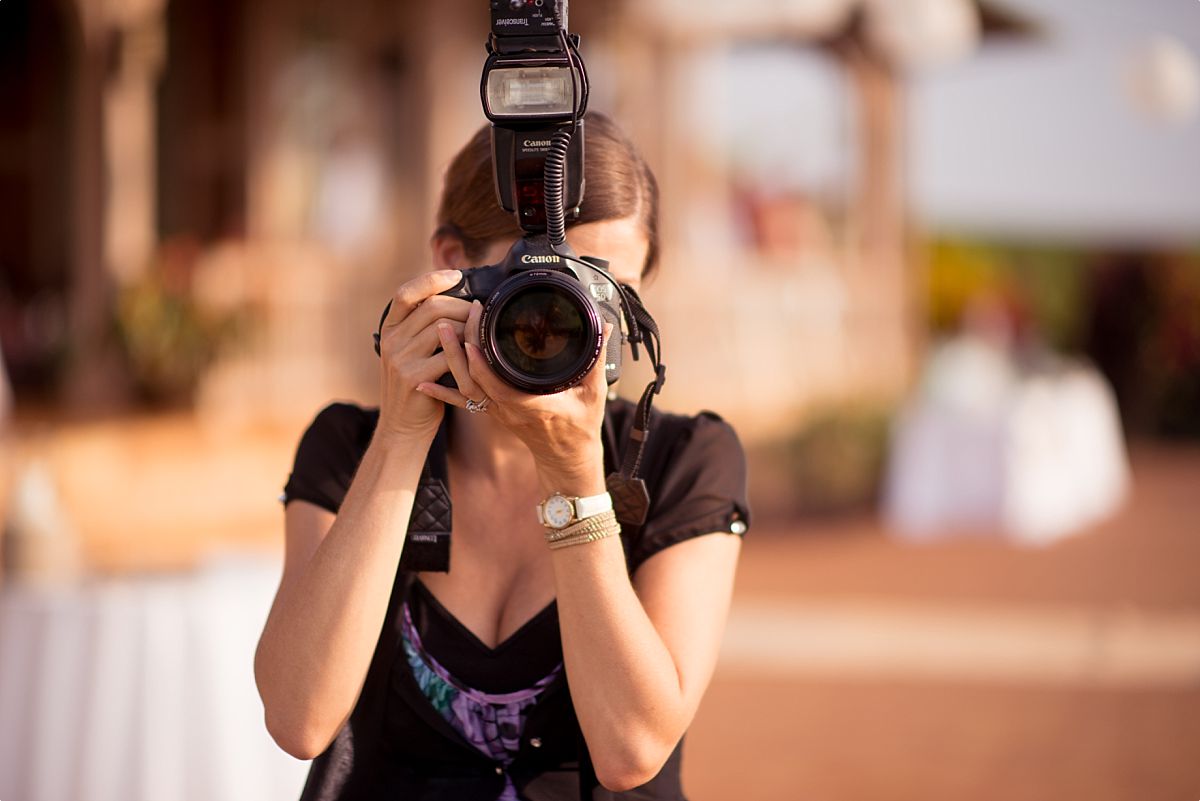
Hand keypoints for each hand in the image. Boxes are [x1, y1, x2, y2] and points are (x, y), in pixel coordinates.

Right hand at [375, 269, 472, 439]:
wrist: (404, 427)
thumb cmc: (418, 386)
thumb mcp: (412, 352)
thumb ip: (424, 328)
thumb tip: (457, 298)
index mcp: (390, 329)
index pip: (406, 293)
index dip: (431, 279)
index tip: (456, 275)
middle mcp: (391, 341)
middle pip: (432, 308)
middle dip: (463, 307)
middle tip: (481, 315)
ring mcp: (400, 359)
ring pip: (444, 329)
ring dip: (469, 330)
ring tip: (480, 336)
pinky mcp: (414, 378)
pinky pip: (449, 356)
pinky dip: (467, 354)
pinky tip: (477, 357)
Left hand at [416, 299, 611, 489]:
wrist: (567, 461)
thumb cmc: (581, 430)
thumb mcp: (594, 394)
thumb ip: (596, 359)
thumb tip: (603, 327)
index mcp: (530, 404)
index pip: (497, 382)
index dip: (480, 361)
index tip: (472, 334)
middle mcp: (508, 408)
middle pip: (474, 378)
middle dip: (461, 347)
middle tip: (454, 317)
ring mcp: (498, 412)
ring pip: (465, 386)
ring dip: (450, 359)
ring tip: (440, 330)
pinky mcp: (494, 412)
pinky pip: (464, 401)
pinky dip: (442, 391)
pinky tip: (423, 382)